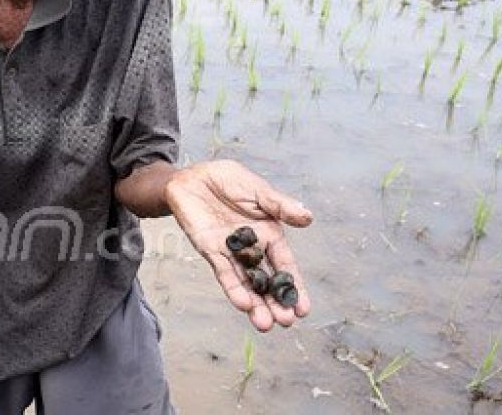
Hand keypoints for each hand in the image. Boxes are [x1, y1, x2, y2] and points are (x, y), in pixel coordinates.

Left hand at [164, 159, 312, 331]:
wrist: (193, 176)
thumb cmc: (229, 180)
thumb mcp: (258, 191)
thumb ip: (279, 205)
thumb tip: (308, 217)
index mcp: (269, 234)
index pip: (285, 265)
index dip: (294, 286)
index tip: (303, 309)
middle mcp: (252, 248)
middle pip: (266, 280)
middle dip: (276, 302)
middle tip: (286, 322)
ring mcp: (231, 252)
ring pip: (246, 282)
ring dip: (256, 304)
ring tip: (266, 324)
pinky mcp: (210, 250)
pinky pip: (223, 272)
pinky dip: (233, 288)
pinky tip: (243, 304)